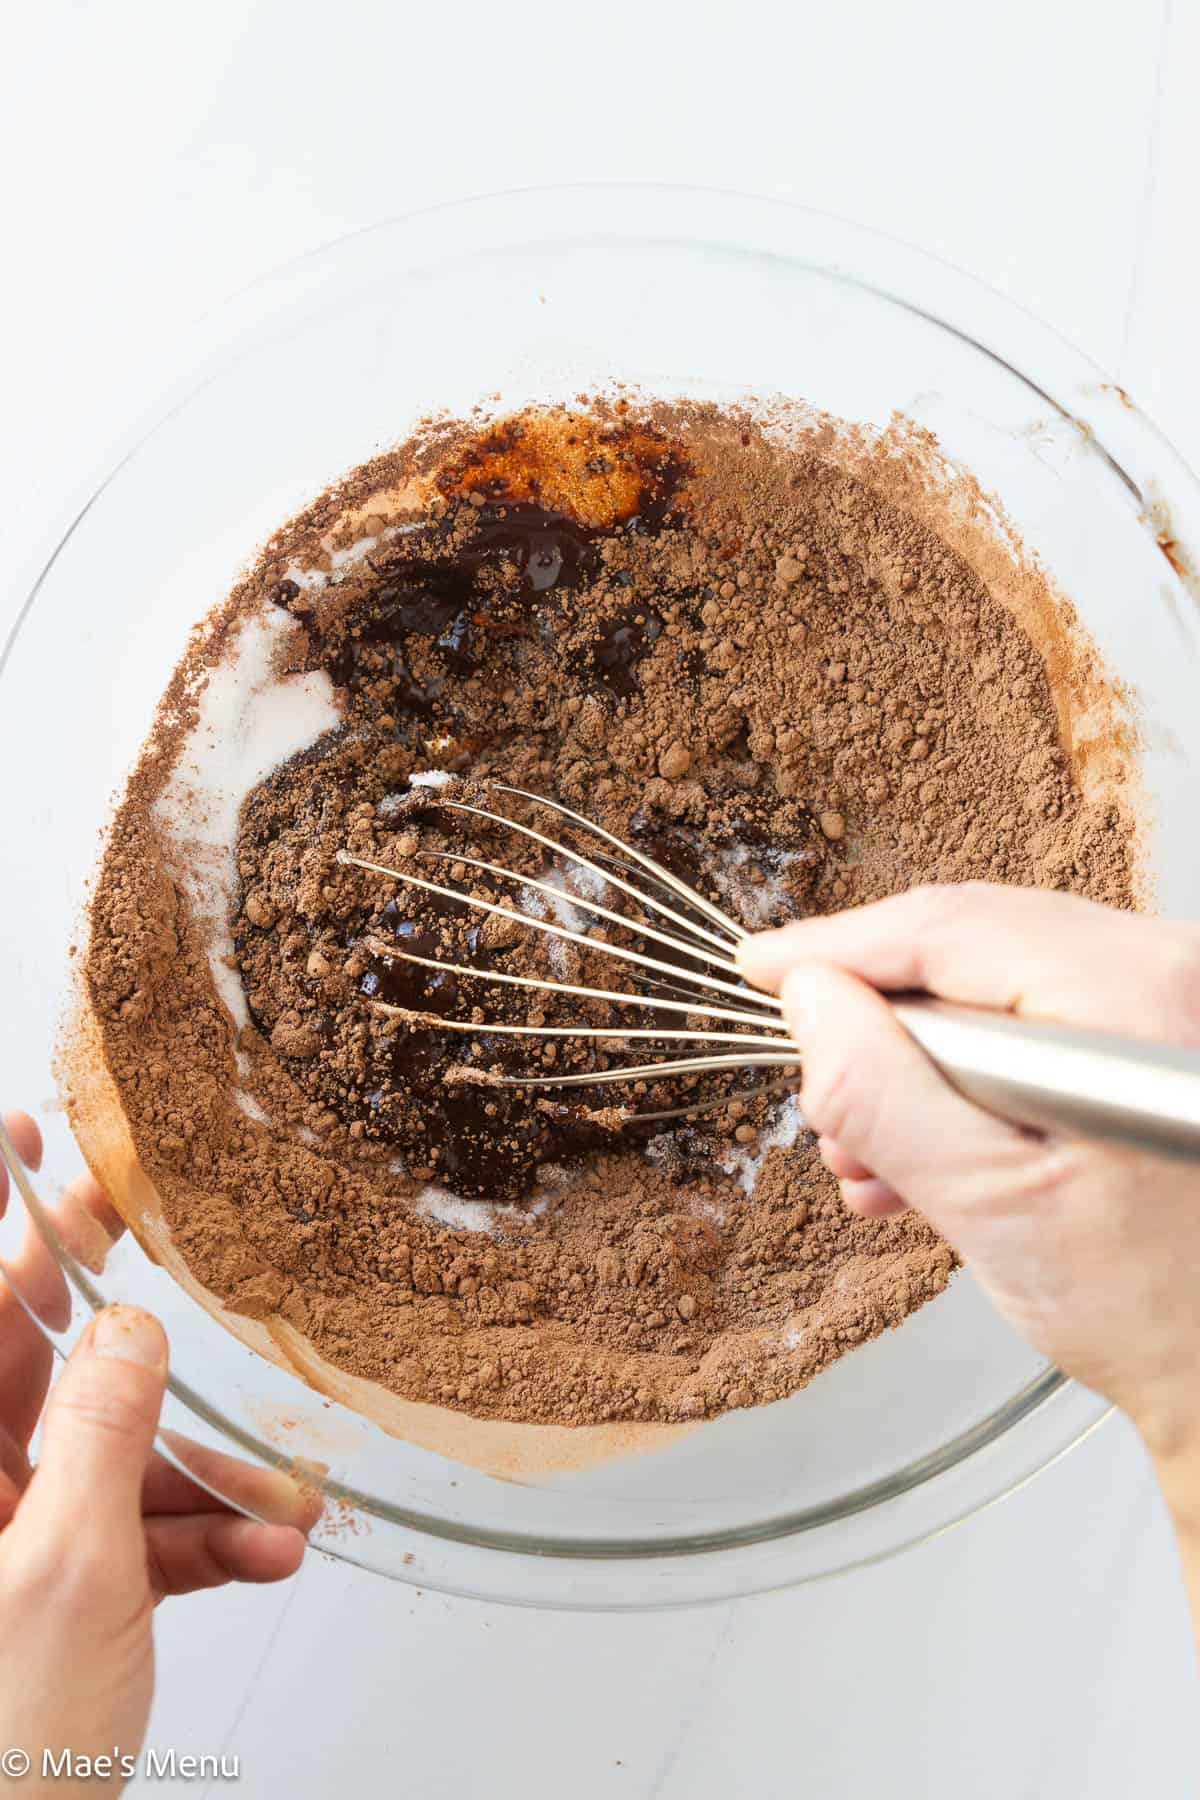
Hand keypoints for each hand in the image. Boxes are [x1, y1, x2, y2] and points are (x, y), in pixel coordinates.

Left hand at [0, 1112, 319, 1788]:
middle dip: (129, 1334)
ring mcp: (11, 1544)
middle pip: (43, 1370)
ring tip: (271, 1495)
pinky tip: (258, 1548)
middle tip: (163, 1245)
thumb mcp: (70, 1572)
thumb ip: (107, 1433)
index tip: (27, 1137)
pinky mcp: (59, 1596)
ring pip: (108, 1459)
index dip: (0, 1219)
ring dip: (199, 1475)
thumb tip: (134, 1334)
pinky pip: (133, 1536)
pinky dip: (199, 1541)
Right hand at [737, 885, 1199, 1463]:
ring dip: (920, 1066)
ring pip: (1000, 989)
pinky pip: (1045, 1024)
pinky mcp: (1163, 1042)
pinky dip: (976, 1080)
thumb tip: (809, 1002)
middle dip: (878, 1024)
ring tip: (867, 1153)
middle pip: (973, 949)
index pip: (946, 928)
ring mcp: (1174, 1003)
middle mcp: (1170, 971)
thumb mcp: (986, 1202)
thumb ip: (881, 1091)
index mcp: (1136, 991)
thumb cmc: (1161, 1311)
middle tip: (814, 1088)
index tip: (763, 969)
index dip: (836, 949)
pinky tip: (928, 1154)